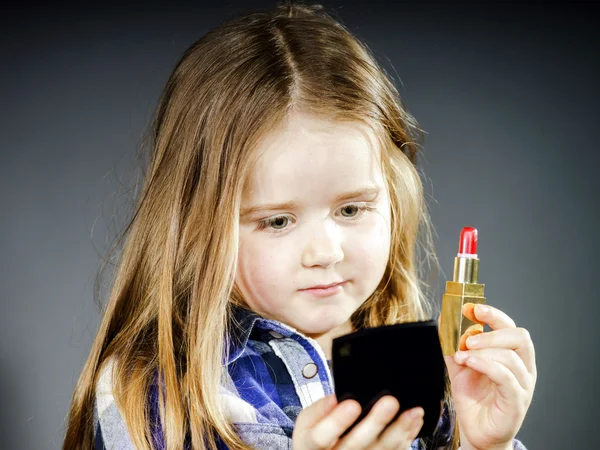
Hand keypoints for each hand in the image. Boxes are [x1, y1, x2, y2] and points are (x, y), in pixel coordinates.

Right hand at [292, 394, 423, 449]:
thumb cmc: (317, 437)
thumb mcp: (307, 422)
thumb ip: (318, 410)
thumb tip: (336, 400)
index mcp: (311, 446)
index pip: (321, 437)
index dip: (337, 422)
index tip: (352, 404)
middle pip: (356, 445)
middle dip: (375, 422)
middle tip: (390, 401)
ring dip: (399, 431)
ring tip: (413, 411)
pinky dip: (406, 438)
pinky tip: (413, 423)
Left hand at [442, 303, 536, 449]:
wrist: (475, 430)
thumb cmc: (473, 398)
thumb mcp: (459, 365)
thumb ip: (452, 343)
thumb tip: (444, 318)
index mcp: (511, 354)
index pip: (510, 326)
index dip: (493, 314)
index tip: (472, 308)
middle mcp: (523, 367)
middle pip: (519, 336)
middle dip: (492, 331)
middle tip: (468, 336)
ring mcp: (522, 384)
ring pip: (511, 357)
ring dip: (483, 351)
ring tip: (462, 354)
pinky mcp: (517, 401)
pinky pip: (506, 378)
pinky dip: (486, 366)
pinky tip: (469, 363)